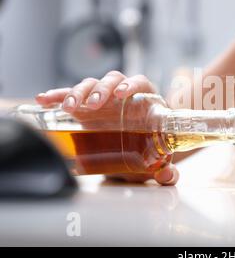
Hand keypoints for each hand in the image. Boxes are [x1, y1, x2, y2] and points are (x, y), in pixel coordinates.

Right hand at [35, 70, 178, 184]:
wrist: (139, 148)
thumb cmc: (152, 147)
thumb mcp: (159, 159)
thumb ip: (167, 170)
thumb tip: (167, 177)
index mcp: (146, 99)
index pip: (140, 83)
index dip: (131, 85)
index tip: (122, 95)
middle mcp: (124, 93)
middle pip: (113, 80)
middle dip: (102, 89)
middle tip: (93, 105)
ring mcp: (104, 98)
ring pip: (91, 84)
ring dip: (79, 92)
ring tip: (70, 107)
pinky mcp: (86, 105)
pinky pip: (71, 95)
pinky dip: (58, 96)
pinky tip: (44, 100)